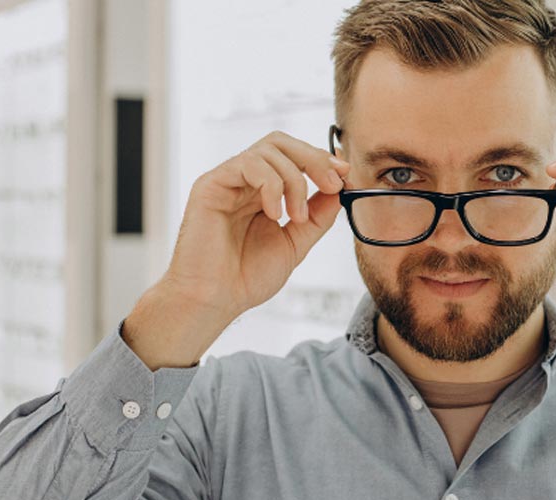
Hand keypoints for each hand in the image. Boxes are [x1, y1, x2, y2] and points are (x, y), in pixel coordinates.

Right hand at [124, 131, 348, 368]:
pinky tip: (274, 215)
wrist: (215, 300)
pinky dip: (271, 185)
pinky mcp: (210, 185)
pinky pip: (248, 164)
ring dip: (294, 181)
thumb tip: (340, 187)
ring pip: (268, 150)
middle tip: (333, 183)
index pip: (294, 157)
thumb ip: (318, 215)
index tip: (345, 175)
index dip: (322, 160)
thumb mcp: (296, 242)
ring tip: (296, 217)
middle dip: (315, 159)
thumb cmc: (246, 277)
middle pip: (282, 143)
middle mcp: (245, 182)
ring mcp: (228, 181)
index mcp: (264, 193)